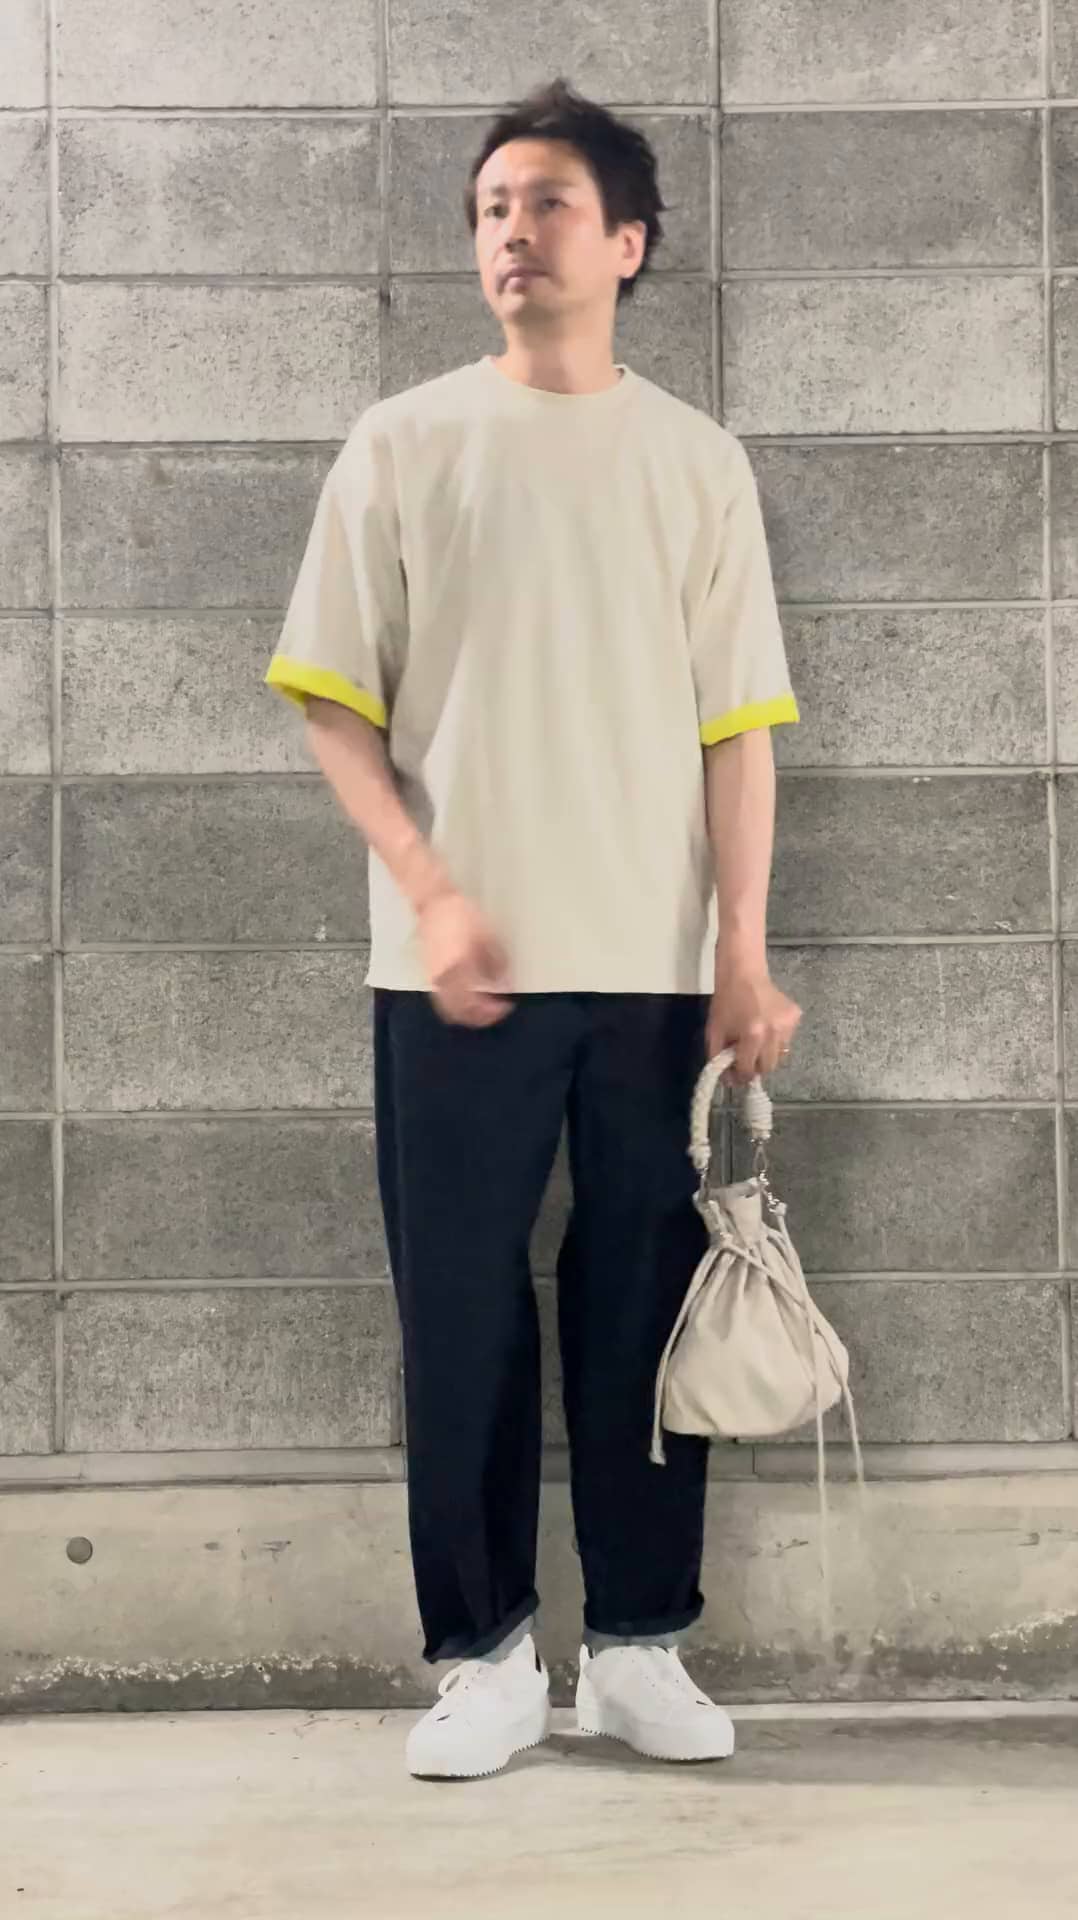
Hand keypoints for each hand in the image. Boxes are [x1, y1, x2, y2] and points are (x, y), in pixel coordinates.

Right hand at [417, 889, 512, 1027]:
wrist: (435, 904)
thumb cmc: (462, 916)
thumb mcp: (489, 938)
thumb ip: (498, 965)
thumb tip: (504, 984)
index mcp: (461, 968)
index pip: (476, 1003)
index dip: (493, 1011)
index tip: (506, 1006)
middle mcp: (444, 978)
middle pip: (461, 1013)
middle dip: (480, 1017)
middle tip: (495, 1011)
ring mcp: (434, 978)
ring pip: (449, 1010)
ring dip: (466, 1014)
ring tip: (482, 1008)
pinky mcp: (429, 975)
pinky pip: (442, 1000)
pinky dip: (455, 1005)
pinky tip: (467, 998)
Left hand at [707, 960, 800, 1083]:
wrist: (743, 974)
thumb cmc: (726, 1002)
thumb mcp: (714, 1032)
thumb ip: (718, 1058)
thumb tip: (729, 1081)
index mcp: (752, 1035)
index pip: (749, 1070)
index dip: (740, 1075)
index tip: (735, 1073)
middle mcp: (774, 1032)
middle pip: (768, 1067)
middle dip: (756, 1066)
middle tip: (746, 1057)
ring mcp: (788, 1024)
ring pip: (780, 1055)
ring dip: (767, 1053)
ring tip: (756, 1038)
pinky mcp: (795, 1017)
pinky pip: (787, 1040)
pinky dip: (776, 1039)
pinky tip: (767, 1025)